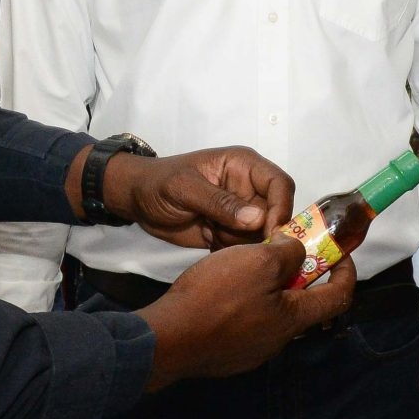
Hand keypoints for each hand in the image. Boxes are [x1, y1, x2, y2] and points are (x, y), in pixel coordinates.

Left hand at [101, 145, 294, 248]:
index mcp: (243, 166)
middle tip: (236, 242)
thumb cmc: (157, 183)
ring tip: (212, 235)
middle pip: (276, 214)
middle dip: (262, 233)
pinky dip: (231, 252)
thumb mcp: (185, 189)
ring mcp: (240, 212)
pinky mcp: (229, 232)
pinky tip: (209, 243)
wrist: (135, 200)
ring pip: (261, 235)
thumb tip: (258, 220)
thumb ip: (220, 203)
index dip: (282, 208)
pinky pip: (244, 248)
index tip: (271, 233)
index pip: (280, 184)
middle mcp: (248, 188)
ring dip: (242, 244)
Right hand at [140, 235, 355, 389]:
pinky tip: (226, 289)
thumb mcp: (258, 260)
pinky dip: (248, 303)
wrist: (169, 337)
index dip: (346, 271)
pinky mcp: (229, 355)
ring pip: (274, 314)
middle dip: (301, 275)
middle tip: (285, 249)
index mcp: (293, 319)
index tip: (338, 250)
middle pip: (304, 305)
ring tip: (251, 265)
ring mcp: (252, 351)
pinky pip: (248, 324)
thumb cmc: (218, 296)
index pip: (339, 297)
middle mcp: (278, 340)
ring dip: (271, 289)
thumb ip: (287, 253)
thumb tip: (297, 251)